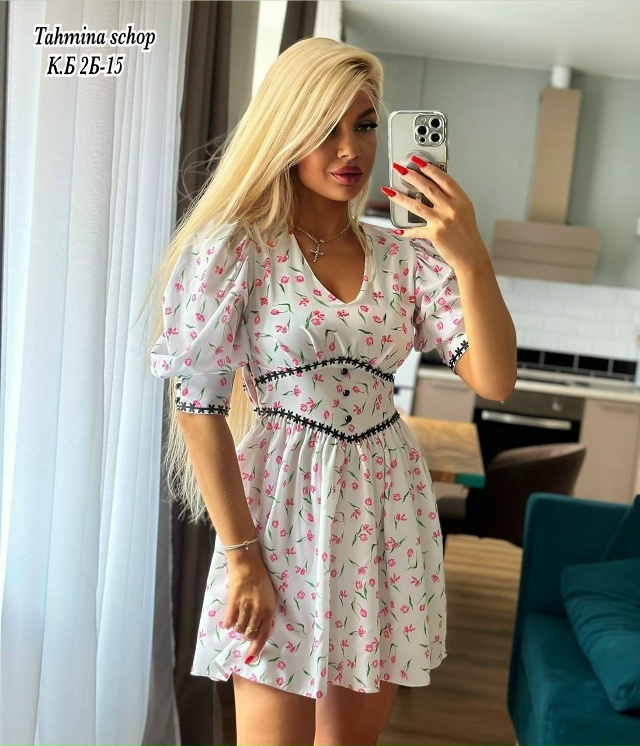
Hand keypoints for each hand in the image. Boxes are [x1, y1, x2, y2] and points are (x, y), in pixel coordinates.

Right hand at [222, 547, 275, 662]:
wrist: (248, 563)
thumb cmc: (261, 579)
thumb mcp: (269, 597)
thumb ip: (264, 612)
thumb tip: (257, 628)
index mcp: (269, 610)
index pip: (263, 635)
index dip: (256, 648)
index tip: (251, 658)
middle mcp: (258, 611)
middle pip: (249, 634)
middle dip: (246, 635)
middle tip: (244, 629)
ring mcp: (245, 607)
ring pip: (238, 628)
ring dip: (237, 628)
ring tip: (237, 620)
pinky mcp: (233, 603)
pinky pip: (229, 621)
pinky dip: (228, 623)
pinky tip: (228, 620)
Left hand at [382, 157, 488, 271]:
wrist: (471, 256)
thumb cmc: (467, 234)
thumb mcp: (464, 211)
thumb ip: (451, 200)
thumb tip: (433, 190)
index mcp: (461, 200)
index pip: (443, 179)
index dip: (430, 168)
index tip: (418, 160)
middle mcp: (451, 208)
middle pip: (427, 188)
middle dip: (411, 176)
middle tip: (399, 169)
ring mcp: (442, 220)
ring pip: (416, 205)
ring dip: (400, 197)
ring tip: (389, 191)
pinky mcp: (434, 234)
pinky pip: (415, 229)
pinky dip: (406, 230)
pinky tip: (397, 229)